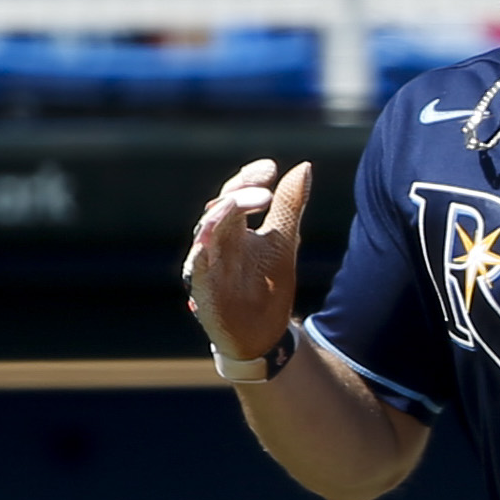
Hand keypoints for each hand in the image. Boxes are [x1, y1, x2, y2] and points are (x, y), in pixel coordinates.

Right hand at [183, 157, 308, 357]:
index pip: (234, 194)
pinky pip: (195, 269)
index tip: (269, 168)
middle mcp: (216, 241)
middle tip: (267, 193)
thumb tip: (303, 166)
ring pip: (205, 232)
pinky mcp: (201, 290)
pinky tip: (207, 243)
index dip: (248, 179)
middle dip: (239, 196)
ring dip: (222, 216)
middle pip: (219, 208)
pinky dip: (200, 255)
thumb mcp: (284, 239)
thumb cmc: (268, 283)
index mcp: (234, 227)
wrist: (264, 332)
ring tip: (240, 204)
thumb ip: (289, 204)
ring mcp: (207, 264)